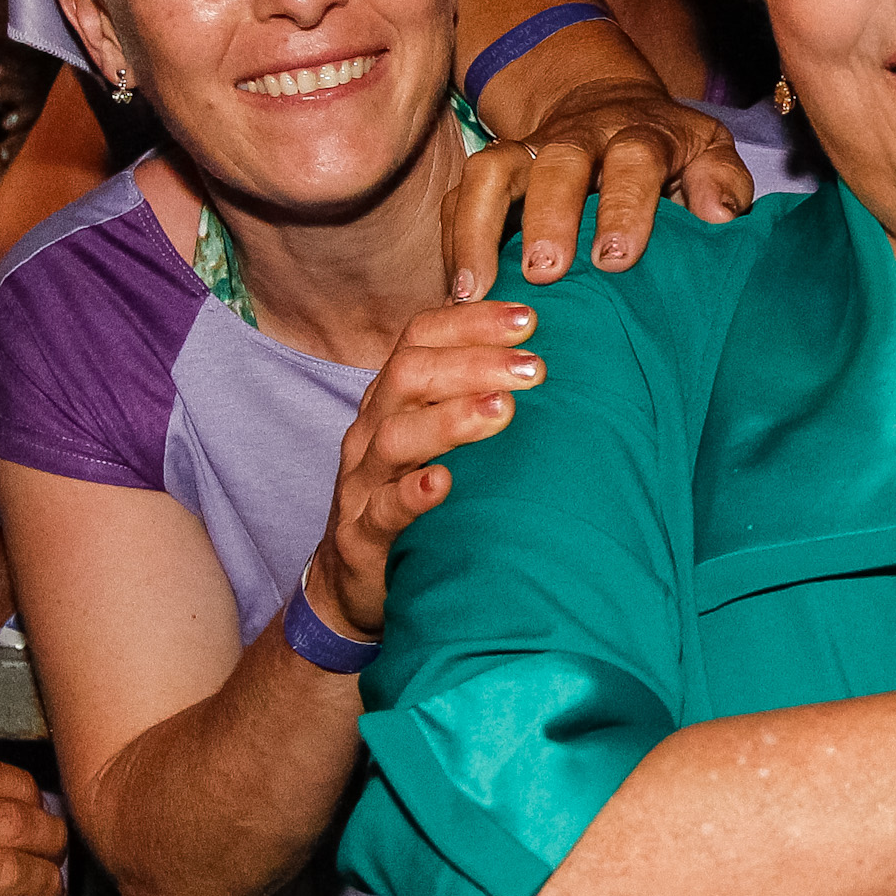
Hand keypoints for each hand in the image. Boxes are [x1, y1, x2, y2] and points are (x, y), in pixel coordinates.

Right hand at [305, 298, 543, 639]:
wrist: (356, 577)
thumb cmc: (413, 491)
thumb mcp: (437, 433)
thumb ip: (474, 391)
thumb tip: (539, 347)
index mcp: (393, 397)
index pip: (422, 337)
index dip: (471, 320)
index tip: (527, 318)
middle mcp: (374, 429)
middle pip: (410, 375)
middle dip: (474, 363)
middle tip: (534, 367)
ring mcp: (363, 482)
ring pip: (396, 437)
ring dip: (451, 419)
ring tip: (502, 410)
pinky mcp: (362, 536)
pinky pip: (382, 510)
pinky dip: (411, 494)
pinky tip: (443, 483)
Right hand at [441, 82, 755, 300]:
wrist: (611, 106)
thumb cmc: (670, 152)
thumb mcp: (710, 156)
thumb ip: (721, 184)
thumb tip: (719, 217)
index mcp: (641, 135)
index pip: (635, 160)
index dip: (624, 206)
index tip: (616, 258)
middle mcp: (581, 136)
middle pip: (558, 162)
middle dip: (547, 215)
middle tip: (543, 272)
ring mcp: (530, 148)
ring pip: (492, 170)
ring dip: (478, 227)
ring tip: (475, 290)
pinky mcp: (495, 169)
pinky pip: (461, 194)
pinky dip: (453, 239)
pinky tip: (457, 292)